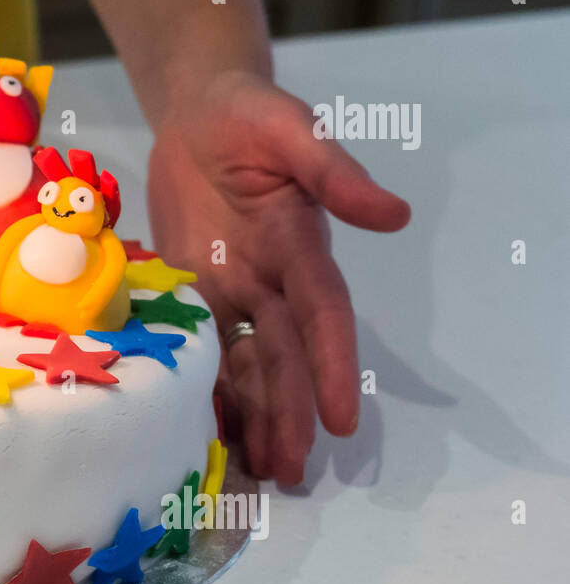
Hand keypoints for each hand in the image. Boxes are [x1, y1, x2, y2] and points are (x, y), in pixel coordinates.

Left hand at [146, 70, 409, 483]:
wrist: (196, 113)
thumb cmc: (250, 116)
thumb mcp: (293, 131)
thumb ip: (332, 172)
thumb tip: (392, 213)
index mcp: (299, 247)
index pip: (322, 314)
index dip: (332, 365)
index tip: (342, 418)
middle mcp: (271, 279)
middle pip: (283, 354)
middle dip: (289, 411)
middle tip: (291, 469)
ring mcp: (231, 288)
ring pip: (245, 362)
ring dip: (253, 414)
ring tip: (257, 470)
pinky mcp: (191, 288)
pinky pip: (198, 345)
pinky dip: (204, 386)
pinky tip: (202, 430)